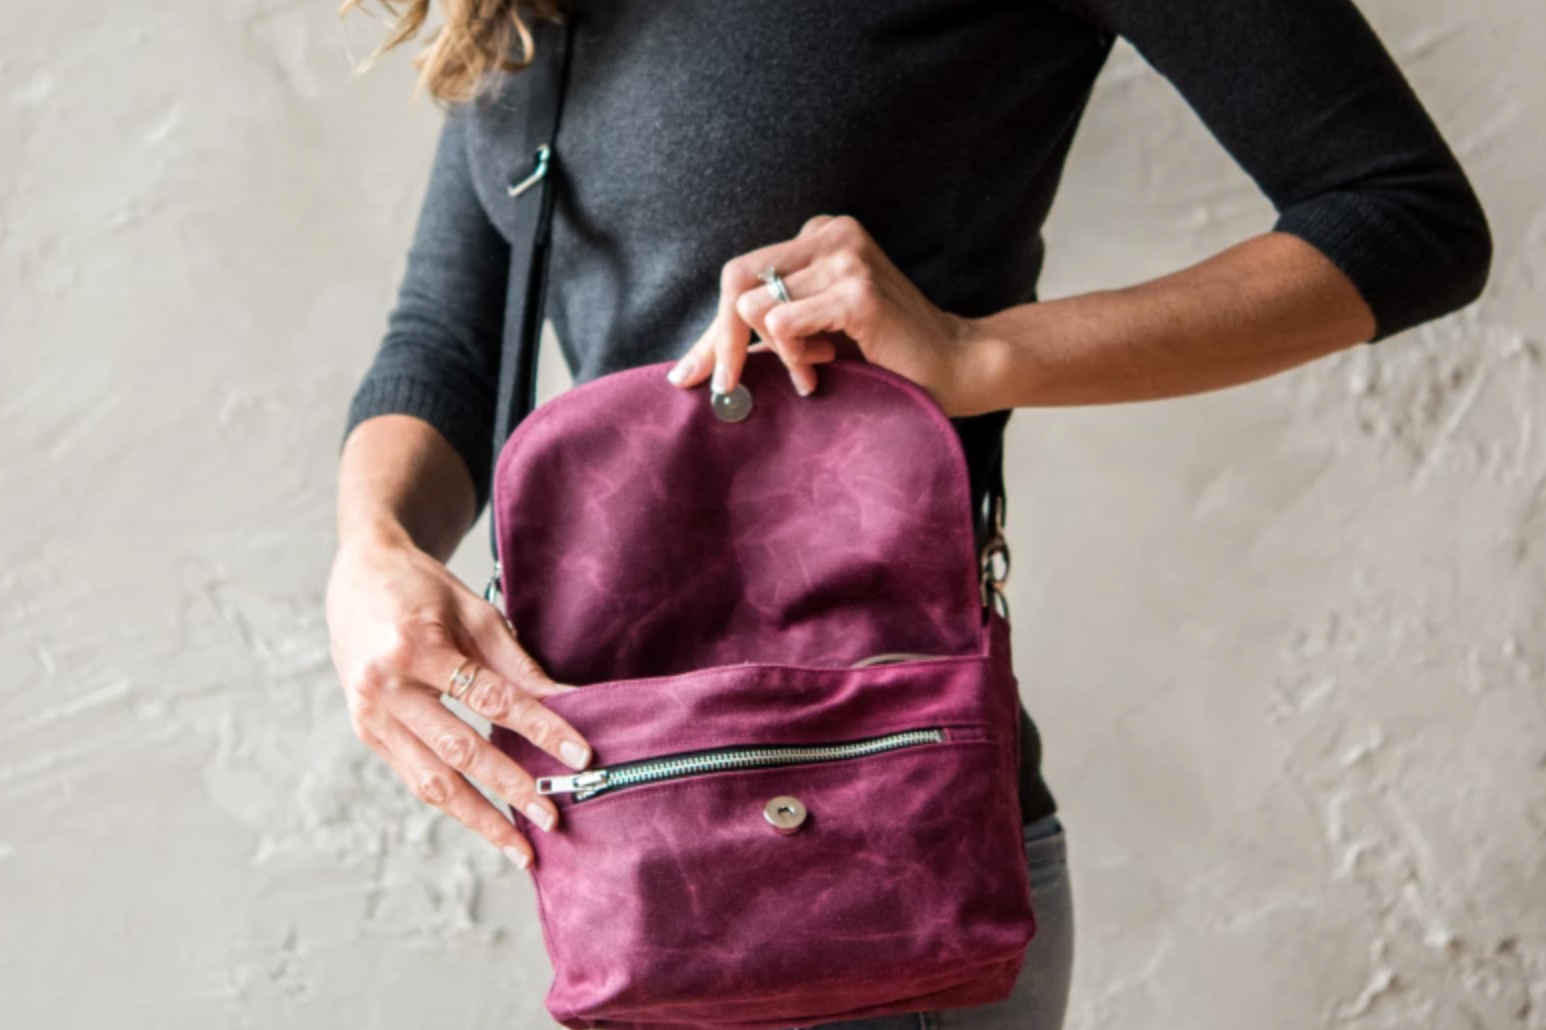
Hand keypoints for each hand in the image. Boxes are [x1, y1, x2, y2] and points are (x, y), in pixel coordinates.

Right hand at [325, 524, 592, 868]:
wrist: (357, 574)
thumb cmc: (422, 589)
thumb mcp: (474, 613)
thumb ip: (517, 665)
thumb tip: (569, 702)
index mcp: (415, 647)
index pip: (491, 699)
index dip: (540, 729)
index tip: (579, 756)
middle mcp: (385, 687)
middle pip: (460, 751)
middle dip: (511, 789)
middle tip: (553, 817)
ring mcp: (368, 715)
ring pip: (432, 780)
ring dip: (480, 818)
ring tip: (520, 845)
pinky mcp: (365, 732)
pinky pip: (414, 776)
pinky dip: (453, 802)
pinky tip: (485, 821)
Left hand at [665, 214, 1002, 416]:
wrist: (955, 366)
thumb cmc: (884, 354)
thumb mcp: (812, 336)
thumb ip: (762, 335)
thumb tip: (689, 368)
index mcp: (819, 236)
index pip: (741, 272)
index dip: (713, 328)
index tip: (690, 374)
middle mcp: (832, 234)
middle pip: (737, 280)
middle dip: (723, 340)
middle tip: (727, 388)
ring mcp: (847, 257)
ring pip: (756, 306)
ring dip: (773, 354)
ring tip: (810, 372)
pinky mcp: (857, 290)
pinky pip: (784, 324)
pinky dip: (791, 355)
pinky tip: (822, 371)